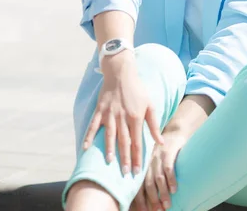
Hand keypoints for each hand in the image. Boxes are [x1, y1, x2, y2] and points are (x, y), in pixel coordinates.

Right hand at [83, 56, 163, 175]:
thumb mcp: (149, 105)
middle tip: (125, 173)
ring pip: (110, 134)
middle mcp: (122, 116)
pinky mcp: (100, 109)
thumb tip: (160, 142)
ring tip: (109, 162)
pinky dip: (89, 136)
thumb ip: (154, 124)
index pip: (137, 141)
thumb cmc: (137, 89)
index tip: (137, 171)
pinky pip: (94, 125)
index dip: (138, 157)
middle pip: (124, 141)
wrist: (121, 72)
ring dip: (109, 149)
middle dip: (125, 158)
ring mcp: (110, 113)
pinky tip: (86, 147)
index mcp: (136, 116)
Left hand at [132, 128, 187, 210]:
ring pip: (158, 178)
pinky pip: (168, 167)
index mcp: (143, 165)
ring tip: (166, 205)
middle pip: (147, 183)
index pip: (138, 185)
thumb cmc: (164, 151)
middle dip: (152, 200)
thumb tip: (150, 199)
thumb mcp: (153, 162)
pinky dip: (171, 180)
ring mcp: (158, 156)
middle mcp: (148, 161)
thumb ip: (149, 176)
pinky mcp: (168, 151)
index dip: (140, 200)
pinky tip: (174, 190)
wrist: (174, 132)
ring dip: (162, 193)